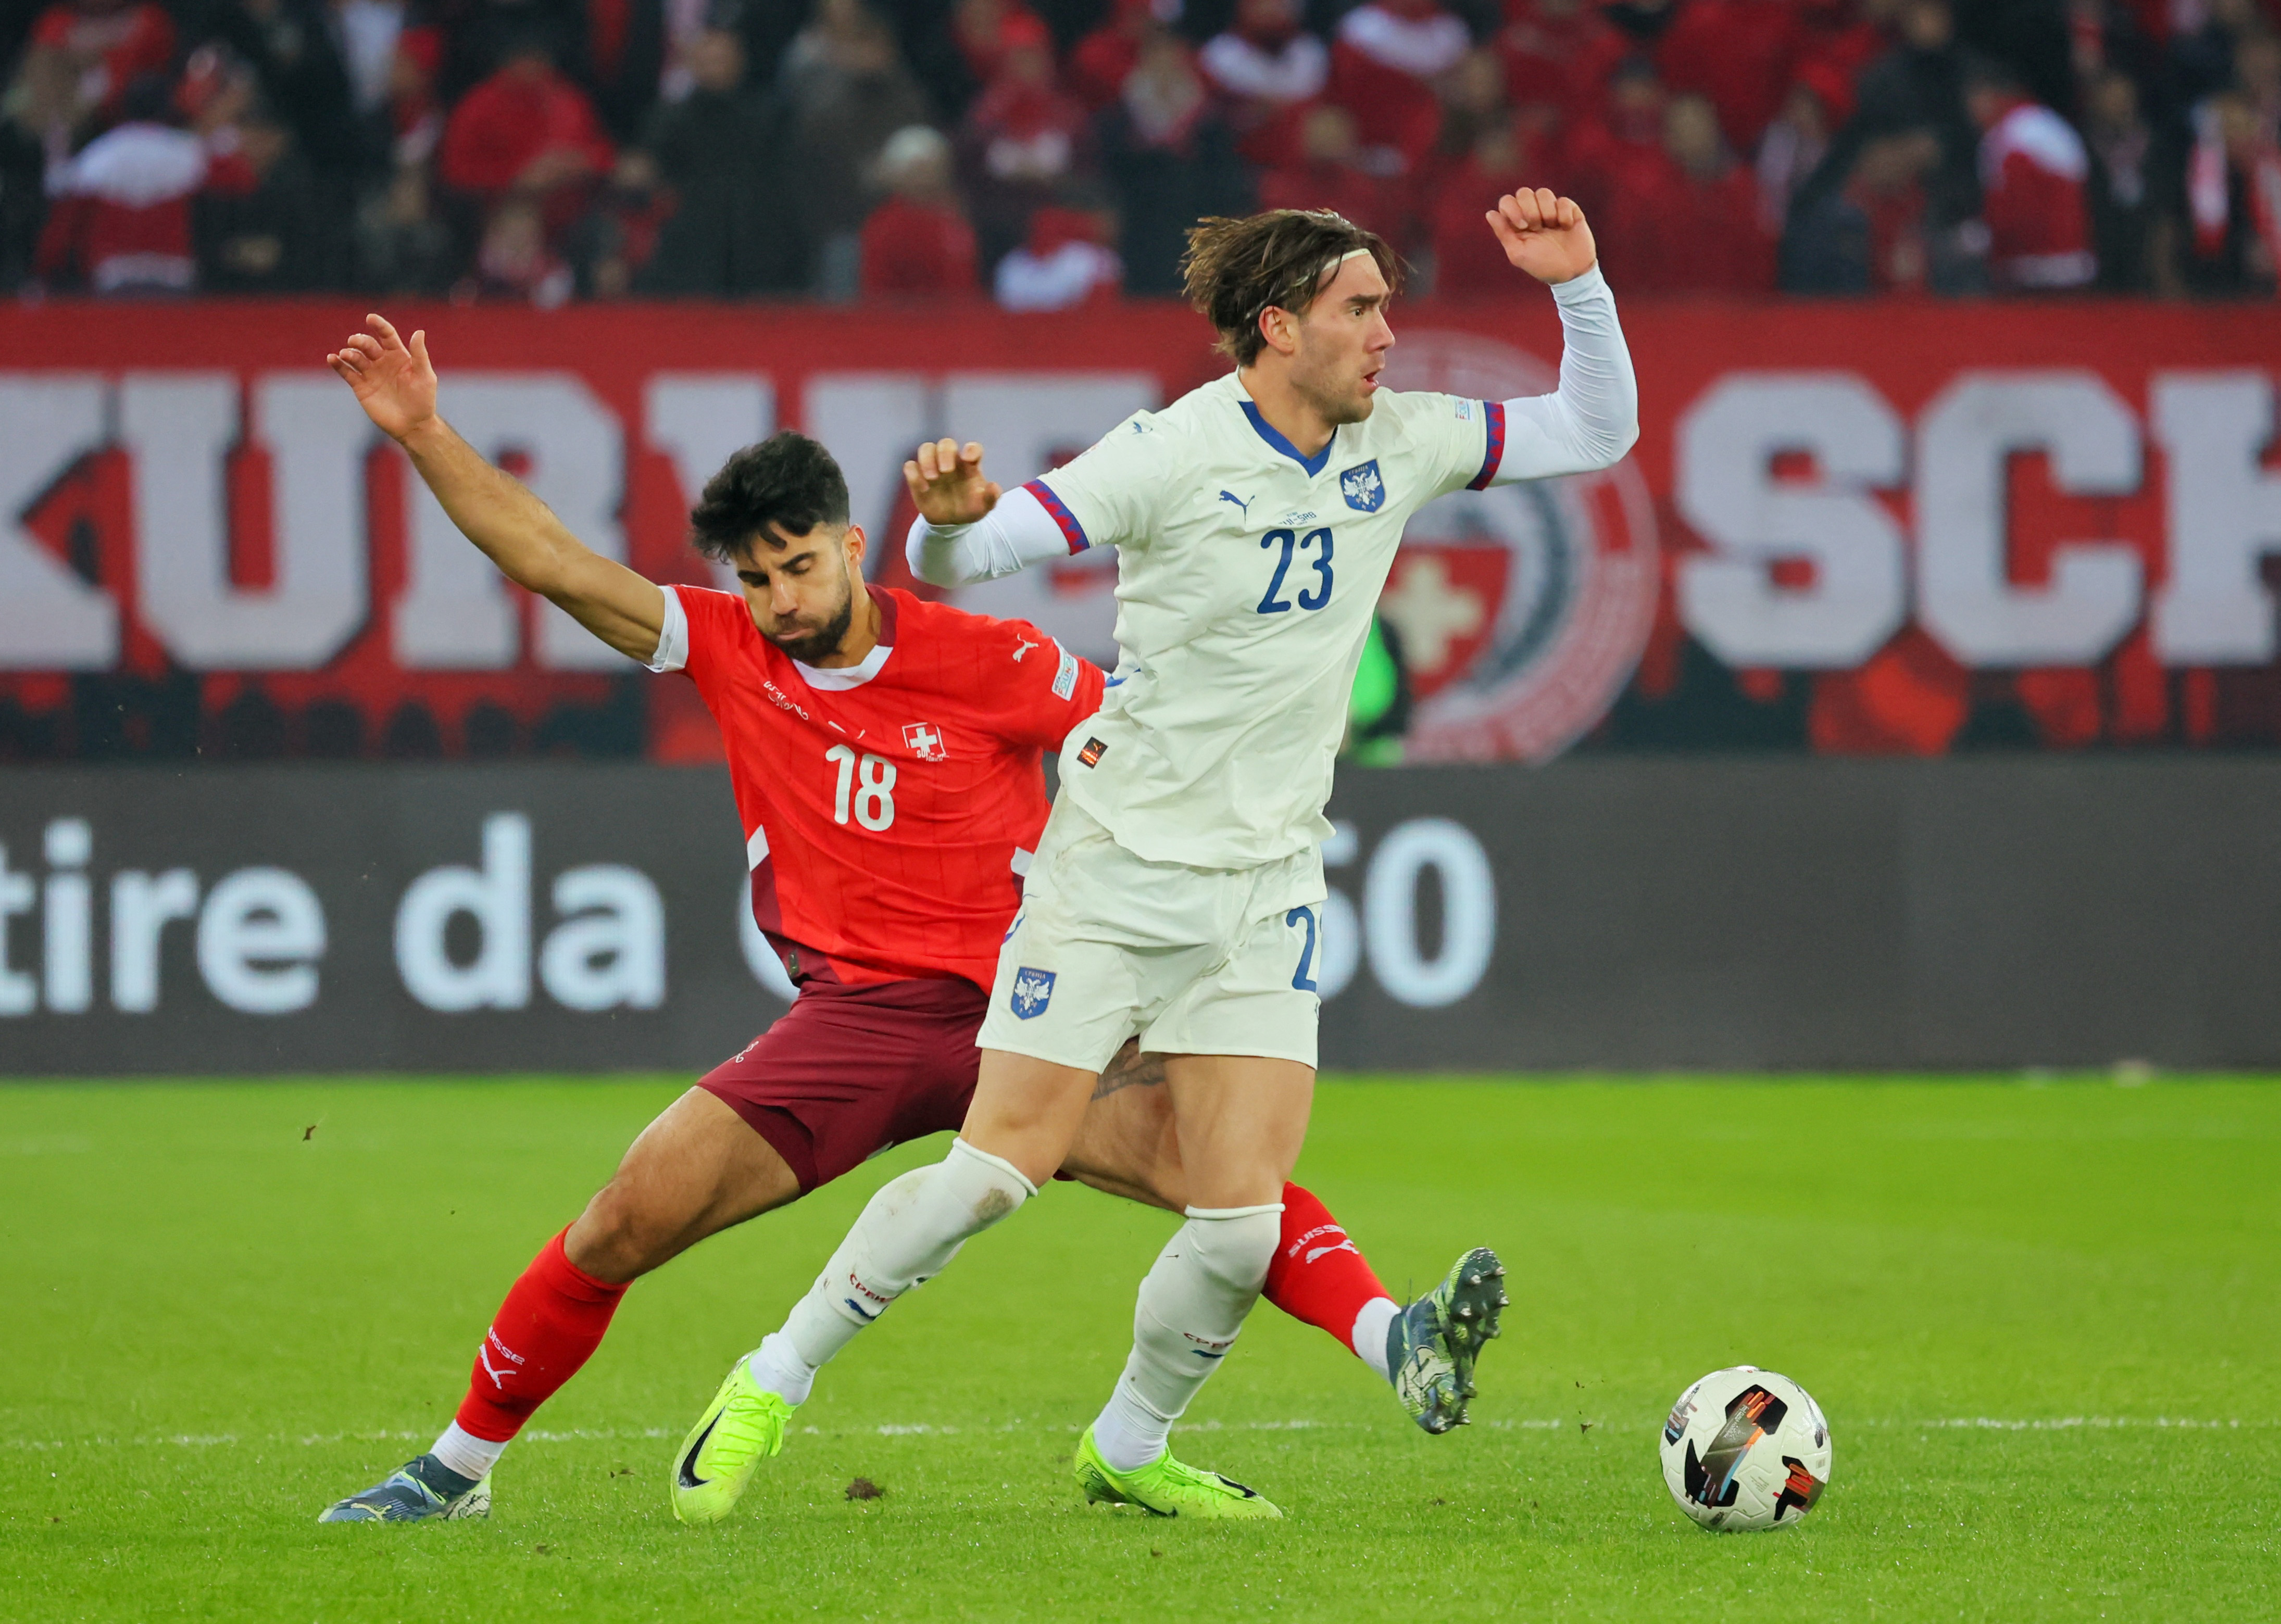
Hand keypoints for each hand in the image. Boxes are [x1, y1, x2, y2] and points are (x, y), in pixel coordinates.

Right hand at [326, 313, 436, 441]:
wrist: (413, 425)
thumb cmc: (423, 400)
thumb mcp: (425, 376)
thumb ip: (419, 355)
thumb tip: (419, 331)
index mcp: (398, 355)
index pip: (386, 335)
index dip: (379, 325)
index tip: (371, 318)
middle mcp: (382, 361)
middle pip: (368, 344)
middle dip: (360, 340)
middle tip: (355, 342)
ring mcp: (370, 373)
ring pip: (355, 357)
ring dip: (349, 353)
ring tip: (346, 354)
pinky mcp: (361, 387)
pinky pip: (346, 372)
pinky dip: (338, 365)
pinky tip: (332, 359)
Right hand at [902, 438, 1001, 524]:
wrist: (951, 523)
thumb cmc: (969, 509)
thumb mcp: (983, 508)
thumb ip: (990, 498)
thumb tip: (994, 487)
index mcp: (969, 465)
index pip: (972, 448)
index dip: (971, 449)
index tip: (968, 459)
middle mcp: (951, 461)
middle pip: (946, 443)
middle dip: (944, 453)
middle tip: (946, 471)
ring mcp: (933, 467)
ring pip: (926, 448)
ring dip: (927, 459)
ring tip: (932, 478)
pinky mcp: (918, 477)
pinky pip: (910, 466)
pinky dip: (913, 474)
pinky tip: (923, 488)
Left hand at [1485, 188, 1597, 284]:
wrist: (1571, 271)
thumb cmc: (1542, 265)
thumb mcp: (1518, 253)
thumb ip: (1503, 233)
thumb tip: (1490, 213)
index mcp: (1516, 222)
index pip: (1507, 201)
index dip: (1512, 209)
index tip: (1522, 226)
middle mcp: (1532, 212)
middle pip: (1523, 192)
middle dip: (1530, 210)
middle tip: (1537, 227)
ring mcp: (1550, 209)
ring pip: (1543, 192)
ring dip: (1547, 212)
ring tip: (1553, 228)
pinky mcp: (1569, 209)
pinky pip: (1563, 200)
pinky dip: (1564, 215)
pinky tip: (1566, 227)